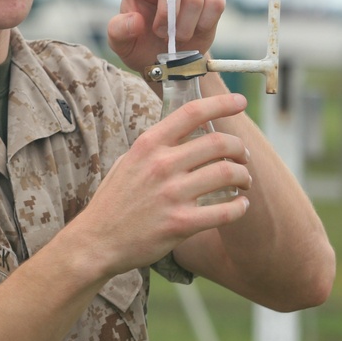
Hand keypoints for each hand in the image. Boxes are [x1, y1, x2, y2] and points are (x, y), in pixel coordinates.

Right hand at [80, 92, 250, 276]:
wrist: (98, 240)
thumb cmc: (114, 200)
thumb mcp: (127, 162)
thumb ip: (155, 147)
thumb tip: (185, 131)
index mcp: (147, 145)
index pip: (190, 113)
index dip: (220, 103)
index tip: (240, 101)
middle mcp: (160, 165)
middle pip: (218, 143)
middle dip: (238, 148)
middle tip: (242, 156)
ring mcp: (171, 194)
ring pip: (227, 173)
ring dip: (243, 176)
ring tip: (243, 181)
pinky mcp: (181, 223)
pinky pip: (226, 211)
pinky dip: (240, 207)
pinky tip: (240, 206)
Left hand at [107, 0, 225, 73]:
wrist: (166, 62)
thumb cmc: (138, 45)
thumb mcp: (119, 43)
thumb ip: (119, 31)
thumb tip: (135, 20)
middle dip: (169, 8)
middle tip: (162, 32)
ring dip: (185, 21)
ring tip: (176, 36)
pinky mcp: (211, 0)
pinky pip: (216, 2)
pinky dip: (206, 21)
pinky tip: (196, 31)